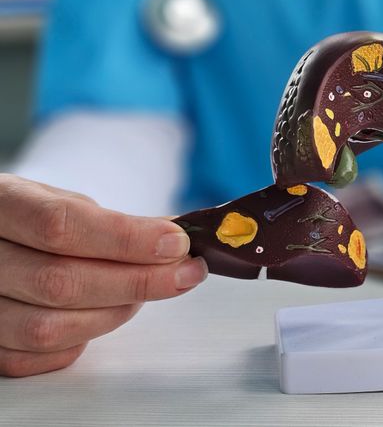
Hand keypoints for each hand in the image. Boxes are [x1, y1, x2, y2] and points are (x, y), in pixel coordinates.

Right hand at [0, 174, 206, 376]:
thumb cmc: (31, 219)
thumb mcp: (65, 202)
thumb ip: (115, 221)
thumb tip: (179, 238)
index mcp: (0, 205)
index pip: (60, 226)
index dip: (125, 239)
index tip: (176, 243)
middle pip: (60, 282)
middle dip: (137, 280)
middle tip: (186, 272)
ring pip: (50, 328)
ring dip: (115, 312)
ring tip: (145, 291)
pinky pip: (40, 358)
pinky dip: (84, 339)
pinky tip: (104, 313)